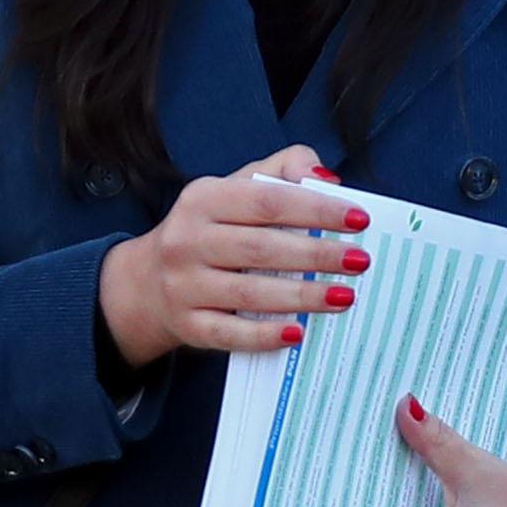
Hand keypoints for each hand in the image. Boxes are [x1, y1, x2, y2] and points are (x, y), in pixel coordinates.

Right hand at [96, 145, 371, 365]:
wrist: (146, 281)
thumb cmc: (212, 228)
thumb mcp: (237, 187)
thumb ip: (284, 170)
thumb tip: (328, 180)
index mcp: (204, 198)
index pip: (268, 201)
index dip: (317, 209)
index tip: (360, 219)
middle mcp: (187, 240)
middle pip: (261, 248)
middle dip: (317, 255)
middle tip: (360, 261)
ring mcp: (182, 286)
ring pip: (249, 294)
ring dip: (303, 297)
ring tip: (345, 296)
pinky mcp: (186, 326)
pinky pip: (229, 335)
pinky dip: (265, 336)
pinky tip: (300, 333)